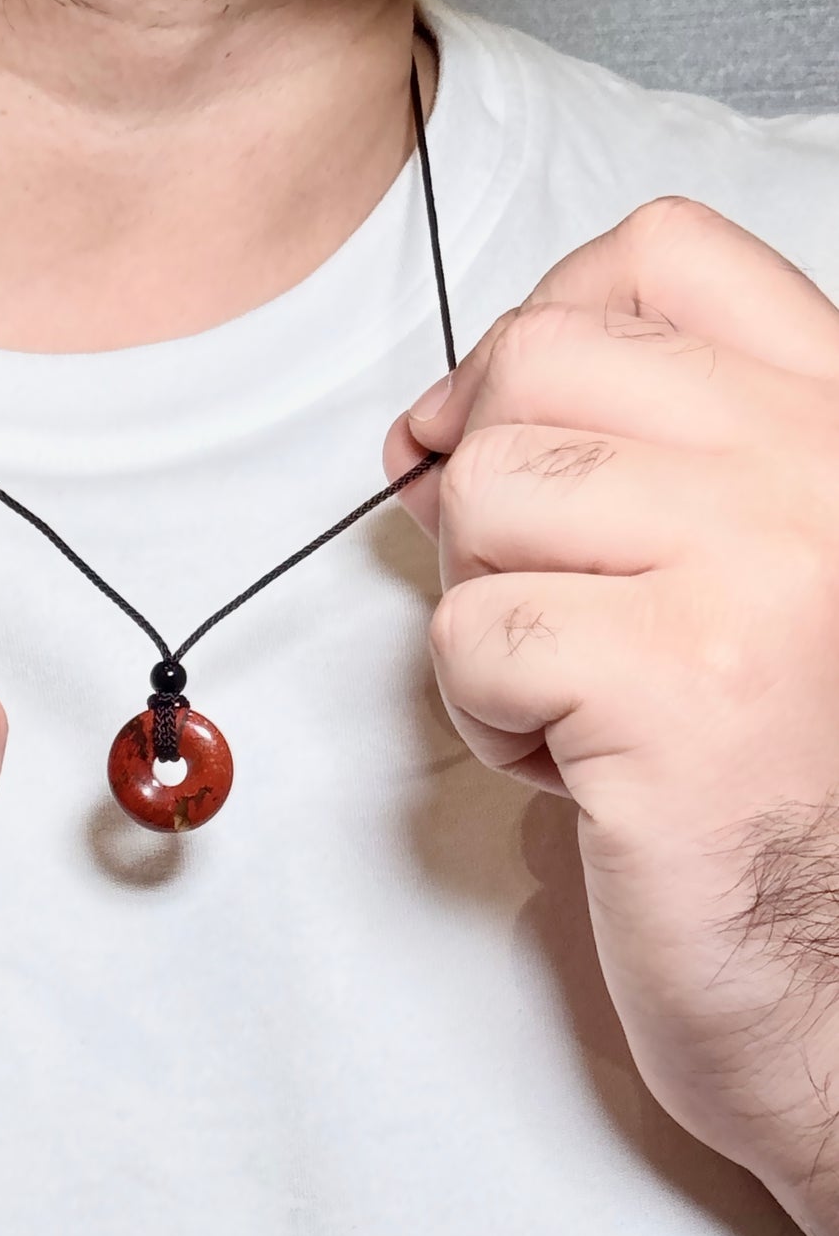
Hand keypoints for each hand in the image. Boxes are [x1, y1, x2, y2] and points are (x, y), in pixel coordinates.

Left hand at [382, 199, 838, 1235]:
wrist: (829, 980)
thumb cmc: (767, 792)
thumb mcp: (727, 584)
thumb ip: (629, 470)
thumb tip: (436, 422)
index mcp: (836, 434)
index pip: (662, 256)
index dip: (536, 329)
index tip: (496, 433)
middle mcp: (820, 475)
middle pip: (540, 364)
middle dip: (486, 494)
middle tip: (539, 605)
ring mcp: (759, 569)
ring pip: (487, 493)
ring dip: (486, 611)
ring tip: (570, 699)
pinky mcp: (677, 683)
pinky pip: (472, 630)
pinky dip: (487, 711)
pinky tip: (574, 768)